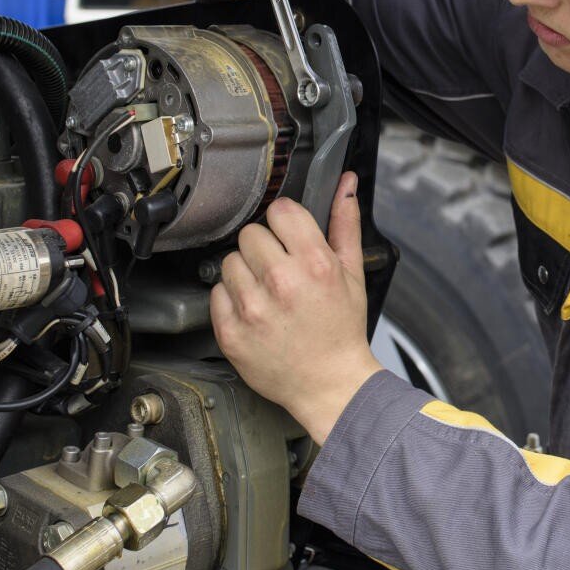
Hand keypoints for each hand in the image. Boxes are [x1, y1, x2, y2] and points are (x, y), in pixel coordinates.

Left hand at [209, 172, 383, 442]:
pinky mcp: (231, 332)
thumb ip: (345, 225)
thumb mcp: (353, 274)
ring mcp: (252, 309)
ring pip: (229, 261)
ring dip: (245, 272)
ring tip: (266, 292)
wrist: (329, 384)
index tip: (289, 237)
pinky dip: (231, 300)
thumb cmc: (341, 331)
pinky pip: (216, 294)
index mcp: (314, 264)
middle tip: (278, 268)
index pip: (280, 211)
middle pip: (250, 234)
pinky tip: (253, 311)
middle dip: (264, 247)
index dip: (285, 222)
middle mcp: (281, 283)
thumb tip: (345, 185)